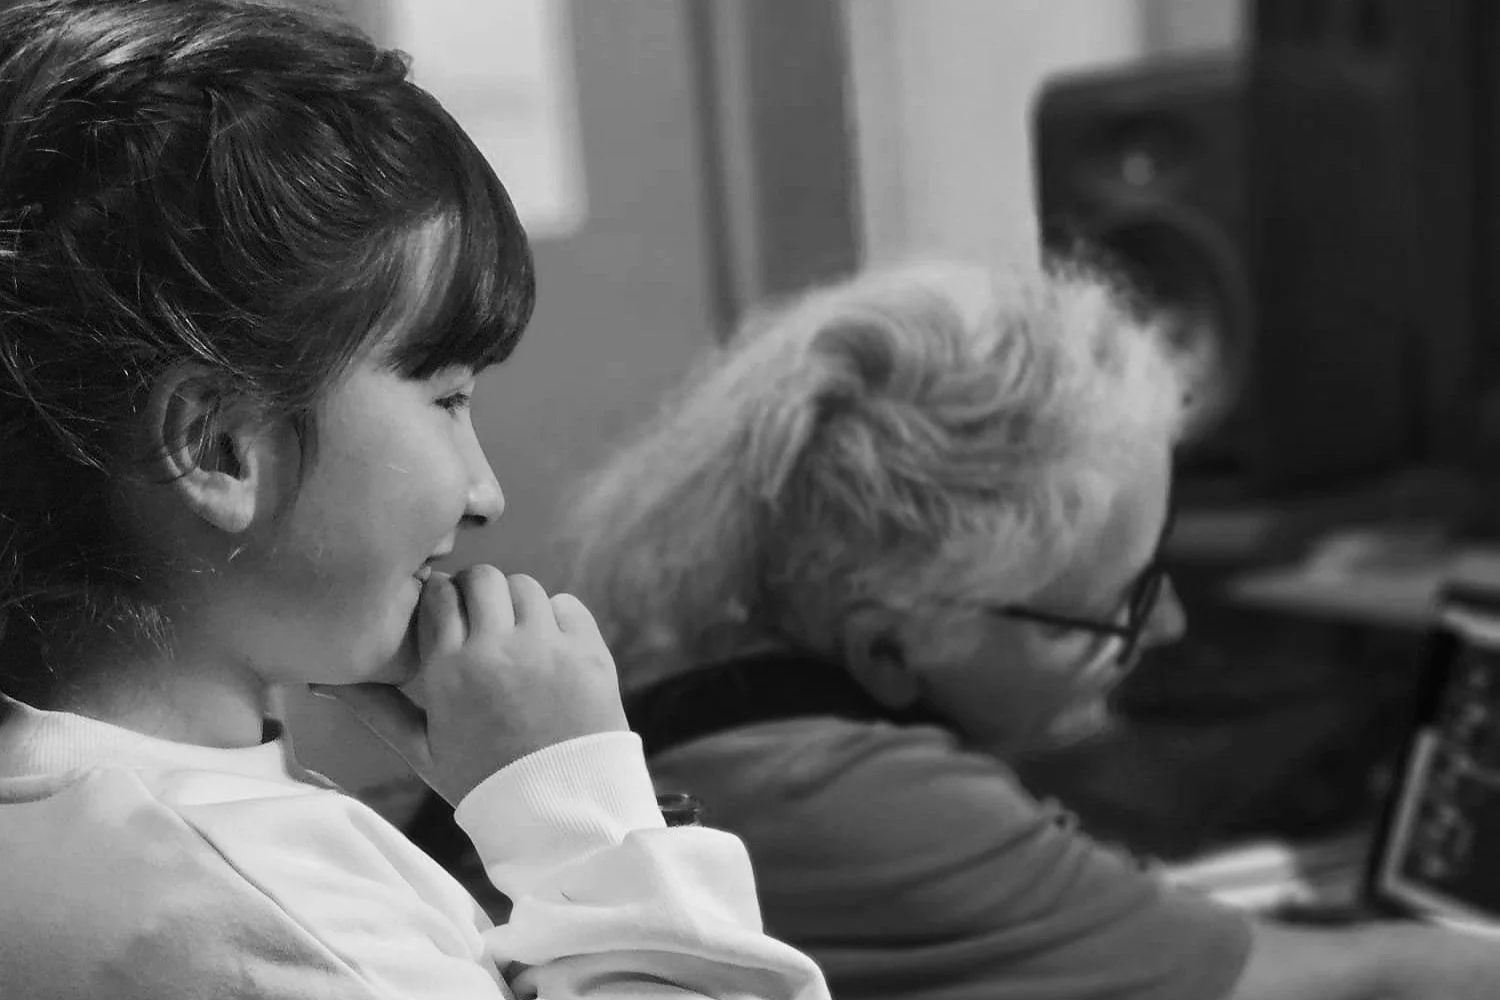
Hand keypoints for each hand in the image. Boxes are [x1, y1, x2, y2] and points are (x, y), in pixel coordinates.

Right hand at [315, 565, 628, 803]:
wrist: (563, 814)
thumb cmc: (485, 783)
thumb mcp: (422, 750)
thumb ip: (374, 708)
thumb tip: (320, 681)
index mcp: (450, 671)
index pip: (438, 594)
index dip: (439, 598)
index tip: (443, 614)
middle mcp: (498, 650)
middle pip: (483, 578)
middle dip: (477, 593)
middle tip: (479, 621)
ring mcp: (549, 649)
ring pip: (525, 586)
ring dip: (515, 605)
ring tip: (514, 639)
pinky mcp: (590, 653)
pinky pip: (567, 605)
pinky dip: (556, 619)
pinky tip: (548, 651)